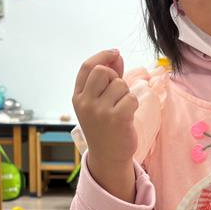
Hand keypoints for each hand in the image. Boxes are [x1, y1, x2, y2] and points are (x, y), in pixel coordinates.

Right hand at [73, 49, 137, 200]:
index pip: (86, 67)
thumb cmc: (105, 127)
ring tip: (121, 109)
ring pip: (120, 84)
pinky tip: (127, 116)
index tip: (115, 53)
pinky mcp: (116, 118)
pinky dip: (133, 104)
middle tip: (117, 92)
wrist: (108, 157)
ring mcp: (100, 111)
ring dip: (126, 93)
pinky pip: (131, 97)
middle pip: (103, 71)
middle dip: (115, 76)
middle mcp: (85, 103)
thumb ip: (106, 78)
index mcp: (77, 97)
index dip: (102, 56)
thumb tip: (116, 55)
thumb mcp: (98, 102)